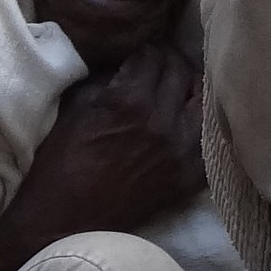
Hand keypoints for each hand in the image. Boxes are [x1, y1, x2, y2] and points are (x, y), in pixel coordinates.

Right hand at [0, 46, 202, 270]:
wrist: (65, 220)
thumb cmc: (60, 163)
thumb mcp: (75, 107)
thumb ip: (105, 79)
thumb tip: (127, 62)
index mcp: (132, 100)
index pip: (155, 56)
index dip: (146, 50)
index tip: (140, 55)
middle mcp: (164, 122)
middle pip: (183, 73)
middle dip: (169, 63)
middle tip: (159, 67)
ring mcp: (181, 151)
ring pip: (204, 102)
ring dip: (190, 91)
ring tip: (177, 92)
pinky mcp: (188, 178)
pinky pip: (209, 141)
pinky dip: (200, 127)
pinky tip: (187, 123)